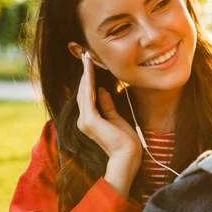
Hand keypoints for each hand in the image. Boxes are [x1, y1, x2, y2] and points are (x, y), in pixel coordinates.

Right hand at [77, 52, 141, 196]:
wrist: (128, 155)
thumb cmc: (125, 140)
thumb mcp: (116, 118)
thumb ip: (107, 105)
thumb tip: (102, 90)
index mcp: (89, 121)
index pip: (87, 96)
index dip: (88, 79)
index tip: (90, 64)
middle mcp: (83, 120)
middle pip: (83, 92)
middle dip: (85, 73)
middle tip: (86, 56)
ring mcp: (85, 121)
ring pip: (84, 92)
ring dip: (85, 74)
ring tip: (87, 59)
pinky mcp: (90, 120)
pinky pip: (88, 97)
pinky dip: (88, 83)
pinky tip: (89, 71)